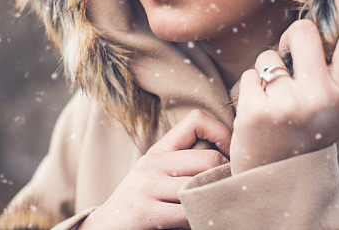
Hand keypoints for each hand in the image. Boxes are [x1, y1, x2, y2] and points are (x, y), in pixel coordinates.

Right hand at [79, 109, 231, 229]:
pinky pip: (187, 213)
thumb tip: (228, 160)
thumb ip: (184, 164)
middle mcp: (152, 163)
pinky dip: (200, 219)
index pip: (196, 120)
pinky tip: (200, 222)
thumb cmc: (140, 203)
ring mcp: (146, 186)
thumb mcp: (157, 176)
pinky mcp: (145, 211)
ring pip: (200, 186)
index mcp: (159, 150)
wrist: (103, 228)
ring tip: (221, 206)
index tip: (232, 157)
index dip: (223, 134)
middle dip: (227, 177)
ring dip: (216, 199)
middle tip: (234, 190)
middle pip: (208, 159)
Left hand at [229, 0, 338, 174]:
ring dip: (267, 71)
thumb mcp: (332, 106)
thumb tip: (323, 22)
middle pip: (303, 32)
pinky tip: (258, 113)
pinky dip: (250, 89)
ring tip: (275, 103)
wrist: (278, 181)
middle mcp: (321, 99)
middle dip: (292, 36)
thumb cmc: (305, 133)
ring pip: (270, 54)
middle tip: (289, 63)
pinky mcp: (257, 110)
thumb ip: (332, 71)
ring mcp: (288, 105)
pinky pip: (250, 74)